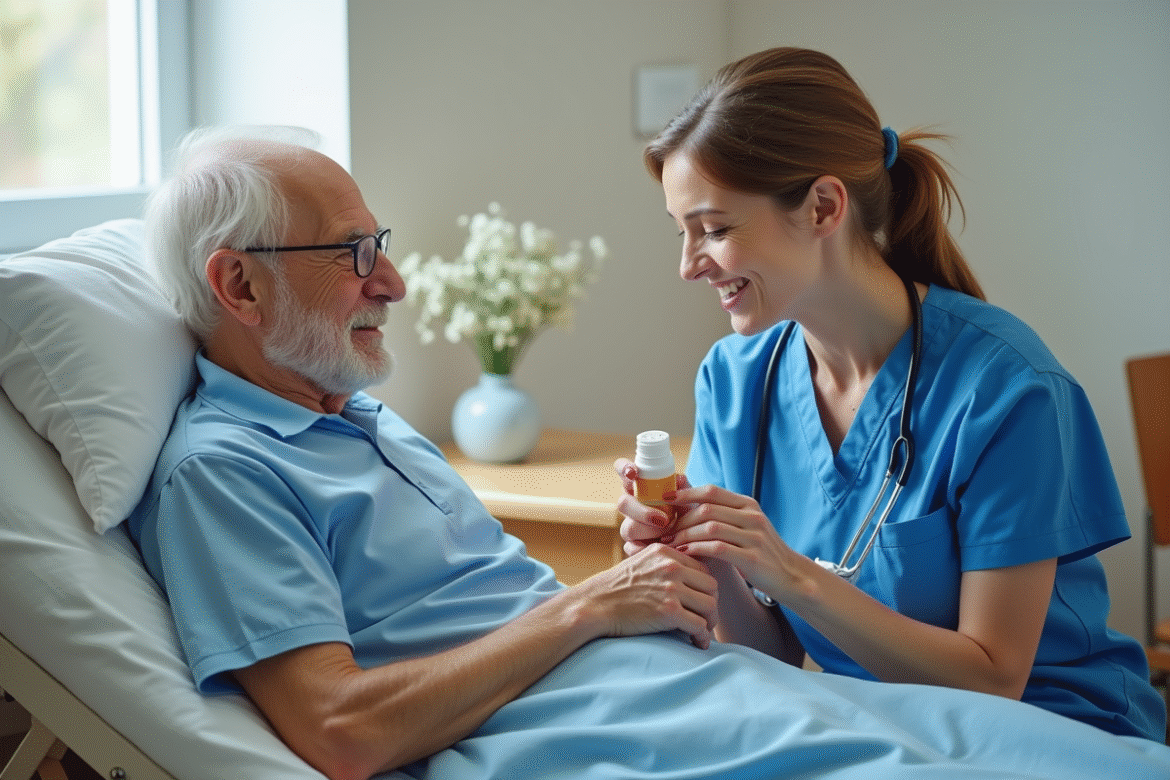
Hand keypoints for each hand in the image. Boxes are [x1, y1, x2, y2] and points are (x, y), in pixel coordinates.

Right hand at [572, 543, 718, 648]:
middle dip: (711, 605)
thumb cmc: (614, 589)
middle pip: (712, 587)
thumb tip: (687, 579)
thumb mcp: (640, 562)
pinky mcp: (669, 611)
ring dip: (710, 622)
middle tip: (705, 619)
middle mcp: (671, 567)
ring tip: (702, 632)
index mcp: (666, 553)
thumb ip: (663, 565)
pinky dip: (702, 637)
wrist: (593, 605)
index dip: (704, 588)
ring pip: (710, 606)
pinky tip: (697, 642)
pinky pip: (699, 625)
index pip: (702, 569)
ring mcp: (671, 588)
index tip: (699, 602)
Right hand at [614, 457, 690, 556]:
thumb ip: (684, 488)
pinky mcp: (633, 545)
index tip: (634, 473)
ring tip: (671, 535)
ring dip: (650, 532)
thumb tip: (679, 479)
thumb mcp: (689, 499)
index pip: (623, 469)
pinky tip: (660, 549)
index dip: (624, 468)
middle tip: (663, 519)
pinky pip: (631, 548)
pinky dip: (646, 549)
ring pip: (628, 527)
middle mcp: (632, 504)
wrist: (695, 540)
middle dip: (642, 511)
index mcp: (641, 486)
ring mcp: (630, 525)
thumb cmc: (689, 512)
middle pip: (623, 503)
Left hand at [665, 484, 805, 604]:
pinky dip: (697, 549)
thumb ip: (721, 514)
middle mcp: (752, 516)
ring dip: (685, 535)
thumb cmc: (761, 551)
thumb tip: (686, 502)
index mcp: (747, 505)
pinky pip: (718, 548)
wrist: (791, 576)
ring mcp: (754, 536)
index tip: (664, 499)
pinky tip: (686, 554)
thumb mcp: (745, 526)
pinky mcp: (752, 557)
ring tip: (671, 543)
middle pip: (707, 509)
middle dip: (681, 520)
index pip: (711, 491)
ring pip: (710, 528)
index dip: (685, 493)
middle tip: (664, 530)